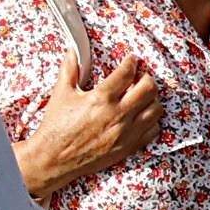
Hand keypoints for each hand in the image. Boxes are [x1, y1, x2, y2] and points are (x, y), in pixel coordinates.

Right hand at [12, 57, 164, 201]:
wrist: (54, 158)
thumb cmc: (56, 127)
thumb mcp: (61, 94)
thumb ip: (69, 70)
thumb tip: (72, 51)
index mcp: (101, 98)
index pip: (127, 73)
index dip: (131, 62)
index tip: (132, 59)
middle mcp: (117, 114)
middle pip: (149, 88)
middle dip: (146, 78)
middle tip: (140, 77)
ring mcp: (125, 132)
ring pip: (156, 109)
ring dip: (152, 99)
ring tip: (143, 96)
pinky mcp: (128, 147)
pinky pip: (153, 130)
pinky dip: (151, 120)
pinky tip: (141, 116)